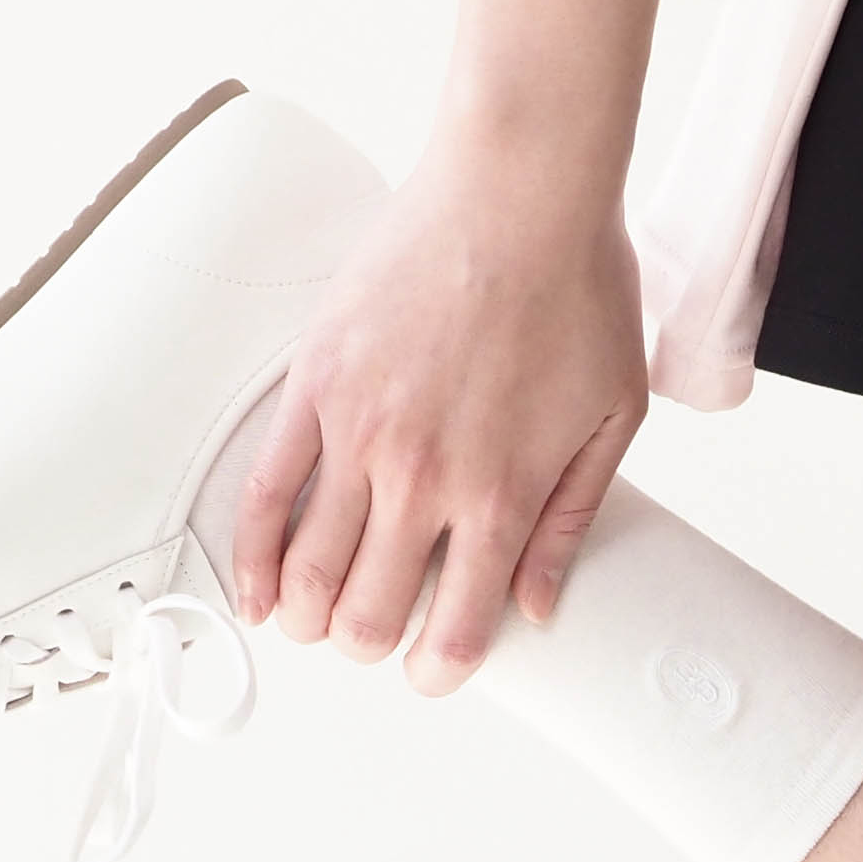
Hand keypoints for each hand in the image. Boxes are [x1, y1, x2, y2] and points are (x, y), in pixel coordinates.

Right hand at [232, 145, 648, 694]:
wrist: (520, 189)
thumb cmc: (574, 287)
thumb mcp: (609, 418)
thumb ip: (570, 522)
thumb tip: (537, 605)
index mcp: (500, 495)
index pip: (452, 631)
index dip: (437, 672)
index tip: (432, 672)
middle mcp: (424, 478)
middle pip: (368, 614)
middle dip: (368, 643)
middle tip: (375, 634)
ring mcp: (361, 434)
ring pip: (310, 571)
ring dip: (309, 616)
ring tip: (317, 619)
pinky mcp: (316, 387)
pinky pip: (268, 492)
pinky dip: (253, 557)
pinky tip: (256, 593)